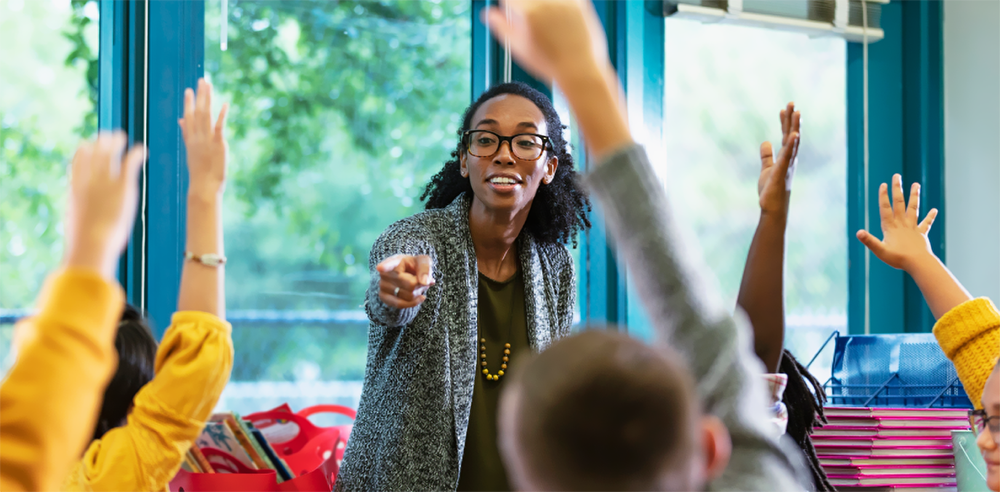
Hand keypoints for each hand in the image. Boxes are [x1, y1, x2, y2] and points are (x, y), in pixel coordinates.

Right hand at [64, 132, 146, 278]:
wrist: (92, 244)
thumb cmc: (85, 245)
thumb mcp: (79, 230)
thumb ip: (82, 224)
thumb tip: (81, 239)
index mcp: (75, 191)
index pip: (76, 164)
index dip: (82, 153)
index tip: (87, 145)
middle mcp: (89, 182)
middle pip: (93, 154)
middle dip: (99, 143)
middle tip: (107, 136)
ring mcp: (105, 182)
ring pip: (109, 154)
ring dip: (115, 143)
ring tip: (121, 136)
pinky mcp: (123, 186)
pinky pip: (129, 163)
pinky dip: (135, 154)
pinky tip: (142, 149)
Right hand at [179, 78, 228, 197]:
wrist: (203, 186)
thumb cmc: (199, 171)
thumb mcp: (191, 150)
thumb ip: (187, 133)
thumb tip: (181, 120)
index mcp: (191, 139)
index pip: (188, 117)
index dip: (188, 103)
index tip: (189, 90)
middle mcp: (197, 137)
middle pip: (197, 112)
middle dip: (199, 96)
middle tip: (202, 80)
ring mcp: (207, 140)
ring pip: (206, 115)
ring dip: (207, 99)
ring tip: (209, 85)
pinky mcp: (217, 144)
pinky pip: (219, 126)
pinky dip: (221, 115)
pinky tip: (225, 104)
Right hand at [376, 254, 435, 308]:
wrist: (407, 275)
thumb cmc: (414, 266)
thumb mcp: (422, 262)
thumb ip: (425, 269)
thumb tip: (425, 282)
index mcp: (395, 261)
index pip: (389, 264)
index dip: (385, 266)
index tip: (380, 268)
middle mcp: (385, 273)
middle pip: (410, 284)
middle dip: (421, 284)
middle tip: (422, 280)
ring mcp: (382, 285)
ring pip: (408, 296)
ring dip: (418, 293)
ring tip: (417, 286)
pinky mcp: (383, 297)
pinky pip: (400, 304)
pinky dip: (413, 302)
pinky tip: (419, 297)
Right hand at [484, 0, 608, 83]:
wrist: (581, 71)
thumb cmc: (550, 65)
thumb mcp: (519, 49)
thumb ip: (501, 27)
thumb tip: (488, 14)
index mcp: (528, 12)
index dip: (508, 5)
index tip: (510, 8)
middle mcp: (546, 2)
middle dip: (525, 6)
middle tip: (530, 21)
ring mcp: (565, 0)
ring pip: (545, 0)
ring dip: (542, 6)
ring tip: (544, 21)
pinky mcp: (581, 2)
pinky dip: (559, 6)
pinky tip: (558, 17)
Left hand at [758, 102, 800, 215]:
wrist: (772, 208)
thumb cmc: (771, 190)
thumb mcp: (767, 169)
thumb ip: (767, 155)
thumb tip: (765, 142)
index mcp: (786, 158)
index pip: (786, 136)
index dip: (785, 123)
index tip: (783, 109)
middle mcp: (790, 159)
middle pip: (791, 135)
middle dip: (792, 120)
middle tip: (791, 103)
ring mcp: (787, 165)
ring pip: (792, 143)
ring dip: (794, 127)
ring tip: (796, 112)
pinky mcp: (782, 172)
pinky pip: (787, 156)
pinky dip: (791, 145)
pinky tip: (793, 135)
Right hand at [856, 174, 938, 271]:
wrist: (919, 263)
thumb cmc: (898, 258)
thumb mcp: (880, 251)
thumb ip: (869, 241)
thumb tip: (858, 232)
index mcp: (891, 227)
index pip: (885, 209)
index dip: (883, 197)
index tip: (883, 184)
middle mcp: (902, 224)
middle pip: (899, 203)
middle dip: (897, 189)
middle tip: (897, 176)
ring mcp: (913, 228)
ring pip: (913, 209)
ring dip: (914, 196)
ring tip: (916, 184)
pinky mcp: (921, 234)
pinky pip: (926, 223)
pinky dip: (930, 216)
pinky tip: (934, 210)